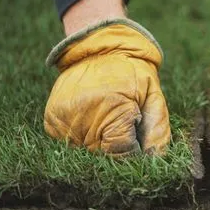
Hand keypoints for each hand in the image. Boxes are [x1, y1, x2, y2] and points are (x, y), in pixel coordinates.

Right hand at [44, 20, 170, 156]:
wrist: (101, 49)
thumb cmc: (134, 75)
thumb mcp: (155, 97)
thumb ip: (157, 131)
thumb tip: (153, 160)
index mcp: (111, 108)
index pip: (121, 153)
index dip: (132, 151)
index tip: (136, 138)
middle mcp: (82, 116)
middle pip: (103, 156)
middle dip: (116, 148)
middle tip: (122, 125)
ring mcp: (63, 118)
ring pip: (85, 152)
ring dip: (98, 143)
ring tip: (106, 118)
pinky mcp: (51, 119)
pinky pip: (69, 144)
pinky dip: (83, 137)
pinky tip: (92, 117)